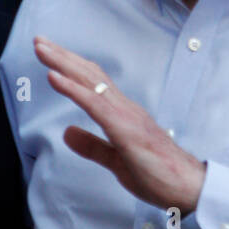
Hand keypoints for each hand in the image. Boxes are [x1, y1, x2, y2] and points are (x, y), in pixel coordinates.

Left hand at [35, 37, 206, 214]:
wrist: (188, 188)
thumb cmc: (159, 175)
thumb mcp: (116, 161)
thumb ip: (92, 146)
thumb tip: (66, 133)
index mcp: (123, 114)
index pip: (94, 83)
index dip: (72, 66)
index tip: (51, 53)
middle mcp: (125, 108)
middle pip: (90, 75)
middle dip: (63, 56)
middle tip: (39, 41)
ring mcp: (126, 116)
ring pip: (90, 82)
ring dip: (63, 63)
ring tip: (42, 49)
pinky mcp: (125, 129)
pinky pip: (94, 104)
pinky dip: (72, 88)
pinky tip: (54, 77)